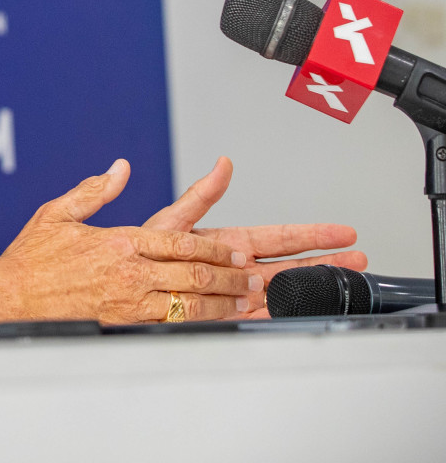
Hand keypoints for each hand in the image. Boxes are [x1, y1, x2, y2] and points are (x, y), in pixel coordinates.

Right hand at [0, 159, 261, 323]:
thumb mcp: (57, 213)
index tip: (235, 252)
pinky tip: (213, 324)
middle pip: (194, 273)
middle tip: (252, 277)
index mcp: (119, 241)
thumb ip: (94, 190)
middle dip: (229, 276)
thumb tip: (120, 169)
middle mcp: (128, 271)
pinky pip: (171, 325)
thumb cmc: (30, 258)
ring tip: (244, 302)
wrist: (9, 299)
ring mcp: (128, 301)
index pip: (181, 243)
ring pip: (190, 302)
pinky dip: (199, 324)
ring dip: (222, 302)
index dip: (214, 248)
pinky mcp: (123, 324)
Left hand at [143, 156, 365, 317]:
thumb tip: (222, 164)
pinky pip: (260, 318)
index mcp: (229, 242)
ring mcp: (235, 293)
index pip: (280, 237)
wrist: (122, 284)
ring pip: (284, 289)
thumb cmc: (142, 251)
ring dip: (315, 284)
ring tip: (347, 279)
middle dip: (327, 259)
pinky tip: (307, 310)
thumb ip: (200, 196)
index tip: (342, 231)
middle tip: (360, 256)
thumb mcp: (172, 221)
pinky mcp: (225, 316)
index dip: (312, 234)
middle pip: (292, 263)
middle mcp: (237, 267)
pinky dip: (283, 314)